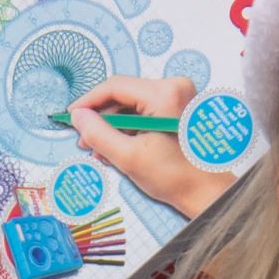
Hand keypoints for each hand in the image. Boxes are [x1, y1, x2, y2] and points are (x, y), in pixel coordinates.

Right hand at [69, 78, 236, 220]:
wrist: (208, 192)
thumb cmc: (177, 177)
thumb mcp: (129, 158)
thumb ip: (98, 134)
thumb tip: (78, 116)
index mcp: (165, 94)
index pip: (115, 86)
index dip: (88, 102)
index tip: (71, 116)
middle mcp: (175, 87)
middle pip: (123, 95)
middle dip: (101, 118)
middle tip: (84, 140)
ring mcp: (179, 96)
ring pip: (132, 104)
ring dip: (114, 126)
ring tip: (100, 149)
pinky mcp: (179, 107)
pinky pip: (145, 111)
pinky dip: (129, 127)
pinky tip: (118, 147)